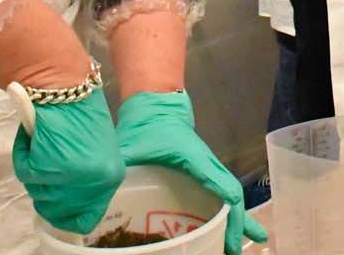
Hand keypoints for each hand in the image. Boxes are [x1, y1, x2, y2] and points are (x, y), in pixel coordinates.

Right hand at [12, 93, 125, 234]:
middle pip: (58, 208)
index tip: (56, 203)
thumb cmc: (80, 109)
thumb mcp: (95, 148)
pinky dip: (23, 155)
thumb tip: (67, 200)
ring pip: (39, 192)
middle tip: (45, 162)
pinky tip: (34, 136)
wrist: (66, 84)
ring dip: (34, 171)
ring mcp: (72, 178)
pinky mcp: (48, 168)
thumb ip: (86, 174)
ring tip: (44, 142)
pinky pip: (26, 173)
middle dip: (46, 189)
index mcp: (111, 177)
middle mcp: (95, 182)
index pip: (86, 217)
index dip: (67, 212)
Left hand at [116, 91, 265, 253]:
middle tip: (236, 251)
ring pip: (229, 197)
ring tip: (244, 244)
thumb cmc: (144, 126)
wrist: (155, 105)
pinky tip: (225, 230)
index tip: (231, 228)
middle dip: (237, 223)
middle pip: (230, 195)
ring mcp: (207, 169)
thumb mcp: (128, 148)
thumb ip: (116, 170)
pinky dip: (227, 213)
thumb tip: (99, 196)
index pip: (217, 181)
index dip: (226, 206)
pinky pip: (219, 195)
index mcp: (192, 158)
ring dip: (237, 220)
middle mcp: (206, 165)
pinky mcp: (202, 173)